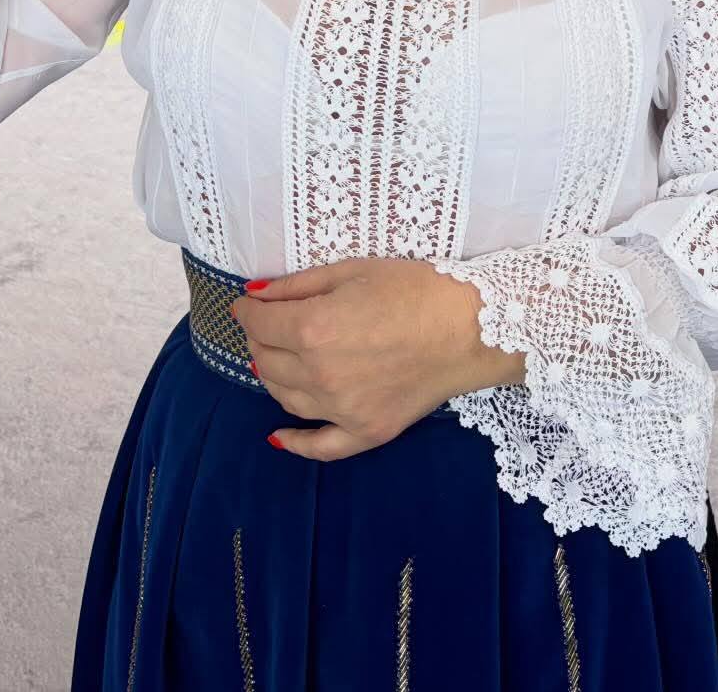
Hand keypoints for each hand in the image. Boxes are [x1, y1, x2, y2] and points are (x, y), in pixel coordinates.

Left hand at [232, 258, 520, 461]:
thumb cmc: (413, 288)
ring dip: (273, 375)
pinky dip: (294, 443)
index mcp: (314, 329)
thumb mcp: (350, 270)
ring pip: (285, 397)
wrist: (470, 327)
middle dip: (260, 338)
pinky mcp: (367, 432)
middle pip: (267, 360)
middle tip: (267, 323)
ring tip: (277, 358)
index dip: (247, 310)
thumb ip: (296, 285)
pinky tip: (278, 436)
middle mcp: (321, 374)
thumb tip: (255, 295)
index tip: (247, 303)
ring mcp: (343, 409)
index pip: (260, 323)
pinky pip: (320, 447)